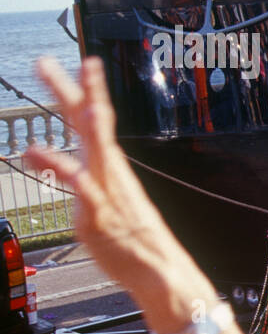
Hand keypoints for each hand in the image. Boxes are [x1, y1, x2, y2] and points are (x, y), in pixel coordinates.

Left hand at [26, 57, 179, 286]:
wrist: (160, 271)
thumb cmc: (134, 240)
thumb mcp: (107, 203)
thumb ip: (82, 180)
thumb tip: (58, 162)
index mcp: (113, 168)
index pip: (99, 121)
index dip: (91, 91)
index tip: (86, 62)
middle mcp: (110, 174)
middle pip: (91, 126)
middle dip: (74, 93)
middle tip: (49, 63)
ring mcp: (106, 193)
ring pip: (96, 153)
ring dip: (91, 129)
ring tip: (84, 106)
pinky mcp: (98, 216)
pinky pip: (83, 190)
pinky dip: (66, 170)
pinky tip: (40, 155)